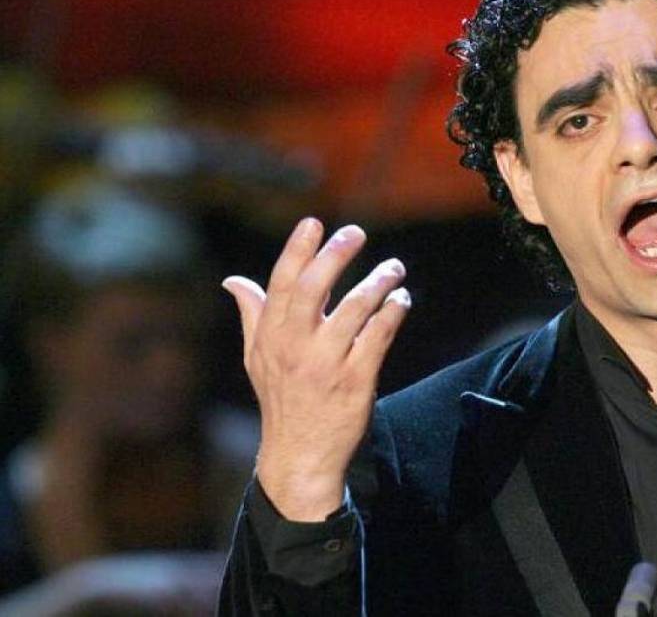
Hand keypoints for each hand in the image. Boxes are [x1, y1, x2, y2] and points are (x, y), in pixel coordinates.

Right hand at [222, 218, 409, 520]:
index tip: (314, 223)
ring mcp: (326, 364)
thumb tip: (234, 281)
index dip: (298, 250)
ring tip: (393, 268)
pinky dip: (392, 314)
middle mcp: (295, 348)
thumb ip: (252, 316)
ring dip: (377, 283)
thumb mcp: (256, 359)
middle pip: (315, 289)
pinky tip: (401, 301)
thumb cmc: (281, 400)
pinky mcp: (355, 382)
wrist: (300, 455)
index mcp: (270, 338)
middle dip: (336, 255)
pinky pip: (377, 337)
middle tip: (356, 233)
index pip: (282, 284)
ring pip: (354, 309)